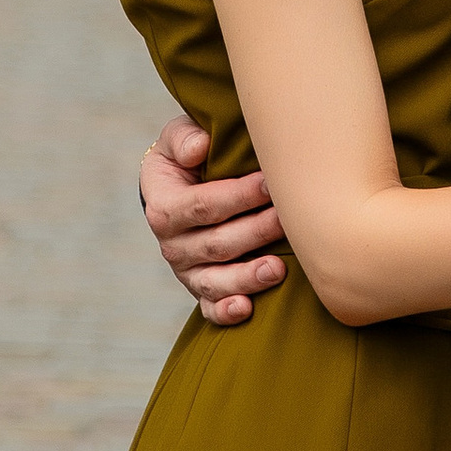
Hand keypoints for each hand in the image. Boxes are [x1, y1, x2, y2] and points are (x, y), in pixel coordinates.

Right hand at [140, 118, 288, 325]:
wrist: (181, 192)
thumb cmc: (189, 160)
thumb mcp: (177, 140)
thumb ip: (184, 138)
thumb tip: (199, 147)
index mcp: (164, 207)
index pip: (202, 205)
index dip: (237, 196)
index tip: (270, 183)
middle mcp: (172, 245)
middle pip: (216, 244)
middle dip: (255, 232)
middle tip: (287, 219)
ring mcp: (187, 272)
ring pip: (216, 282)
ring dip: (247, 277)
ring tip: (278, 269)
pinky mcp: (202, 292)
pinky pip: (210, 309)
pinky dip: (226, 312)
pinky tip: (247, 309)